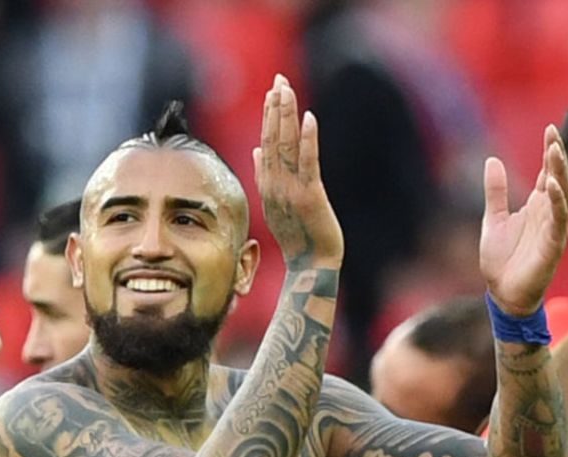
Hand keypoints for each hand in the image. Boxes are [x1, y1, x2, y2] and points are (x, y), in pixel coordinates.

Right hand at [253, 74, 343, 270]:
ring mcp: (291, 189)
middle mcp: (275, 184)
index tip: (272, 90)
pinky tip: (309, 118)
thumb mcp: (276, 203)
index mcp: (267, 184)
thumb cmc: (298, 236)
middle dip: (276, 107)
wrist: (311, 265)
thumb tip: (257, 150)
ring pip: (286, 145)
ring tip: (286, 90)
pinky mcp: (310, 195)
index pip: (266, 142)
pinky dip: (308, 139)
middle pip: (273, 138)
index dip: (268, 115)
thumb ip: (264, 175)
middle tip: (279, 79)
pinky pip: (308, 162)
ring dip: (286, 116)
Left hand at [480, 125, 567, 315]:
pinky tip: (550, 184)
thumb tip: (492, 160)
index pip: (547, 173)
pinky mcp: (553, 245)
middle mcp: (547, 214)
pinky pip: (558, 220)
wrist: (502, 293)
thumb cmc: (501, 260)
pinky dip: (555, 202)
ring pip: (561, 195)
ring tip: (555, 151)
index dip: (549, 152)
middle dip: (556, 156)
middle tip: (553, 133)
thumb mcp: (493, 219)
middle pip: (557, 179)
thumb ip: (496, 192)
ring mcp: (552, 229)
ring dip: (559, 173)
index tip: (550, 129)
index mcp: (535, 207)